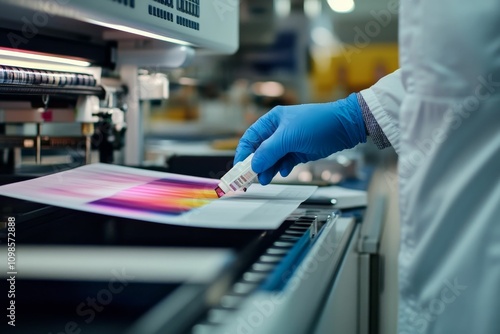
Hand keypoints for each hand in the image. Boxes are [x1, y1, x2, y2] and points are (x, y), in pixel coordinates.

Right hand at [234, 93, 365, 184]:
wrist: (346, 126)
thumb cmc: (317, 124)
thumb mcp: (289, 137)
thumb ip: (269, 152)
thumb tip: (253, 165)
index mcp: (272, 121)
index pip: (250, 138)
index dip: (243, 153)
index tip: (239, 169)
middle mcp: (278, 131)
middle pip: (260, 150)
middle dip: (255, 165)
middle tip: (250, 180)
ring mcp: (289, 142)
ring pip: (272, 158)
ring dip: (268, 169)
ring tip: (265, 180)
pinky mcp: (300, 151)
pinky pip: (285, 162)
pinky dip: (282, 168)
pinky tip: (284, 172)